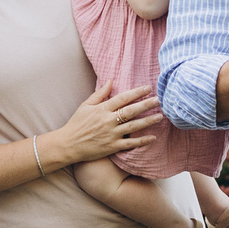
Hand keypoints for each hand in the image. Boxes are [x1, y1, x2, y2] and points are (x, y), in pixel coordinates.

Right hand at [46, 84, 161, 167]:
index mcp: (101, 109)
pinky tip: (153, 137)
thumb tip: (111, 80)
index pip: (122, 98)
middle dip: (146, 105)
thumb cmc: (76, 124)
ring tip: (160, 116)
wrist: (68, 145)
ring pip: (133, 127)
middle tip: (159, 100)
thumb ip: (99, 93)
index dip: (136, 92)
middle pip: (131, 111)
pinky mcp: (112, 147)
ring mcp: (111, 134)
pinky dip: (142, 141)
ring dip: (148, 121)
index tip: (148, 88)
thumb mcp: (85, 105)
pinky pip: (130, 144)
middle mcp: (108, 121)